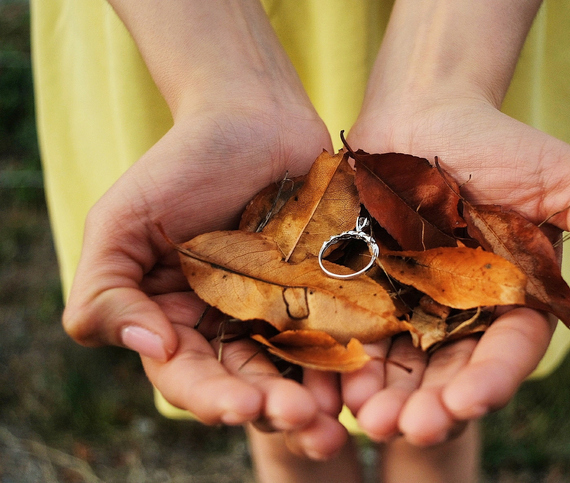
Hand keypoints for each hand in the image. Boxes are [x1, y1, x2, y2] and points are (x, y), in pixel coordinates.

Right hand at [62, 105, 348, 457]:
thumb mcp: (121, 223)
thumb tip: (149, 346)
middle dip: (273, 411)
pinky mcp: (327, 292)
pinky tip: (364, 376)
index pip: (189, 377)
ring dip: (315, 402)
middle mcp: (230, 327)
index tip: (242, 407)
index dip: (212, 399)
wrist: (254, 115)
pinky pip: (340, 333)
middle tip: (302, 421)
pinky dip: (349, 361)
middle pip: (249, 387)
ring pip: (297, 374)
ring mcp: (283, 312)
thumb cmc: (181, 165)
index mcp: (177, 320)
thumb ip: (106, 291)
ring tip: (334, 422)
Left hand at [341, 95, 569, 444]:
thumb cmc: (500, 143)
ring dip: (385, 398)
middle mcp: (462, 314)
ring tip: (365, 418)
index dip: (490, 382)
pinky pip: (355, 333)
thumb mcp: (569, 179)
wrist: (423, 113)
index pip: (507, 353)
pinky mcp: (366, 291)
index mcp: (514, 300)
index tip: (466, 402)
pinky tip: (335, 382)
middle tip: (407, 427)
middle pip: (449, 374)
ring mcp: (410, 305)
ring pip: (399, 366)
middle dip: (431, 407)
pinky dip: (346, 361)